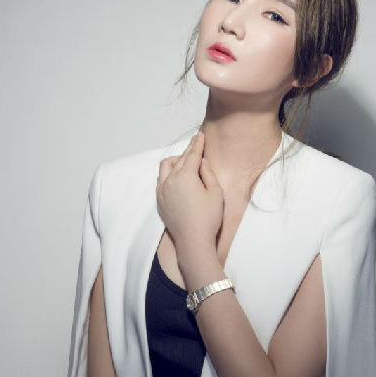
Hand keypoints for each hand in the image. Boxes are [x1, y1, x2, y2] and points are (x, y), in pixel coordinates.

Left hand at [156, 131, 223, 254]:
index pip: (192, 155)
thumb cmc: (208, 218)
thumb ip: (208, 174)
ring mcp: (162, 191)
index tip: (199, 135)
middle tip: (195, 145)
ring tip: (185, 162)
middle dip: (188, 151)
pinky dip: (168, 173)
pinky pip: (161, 180)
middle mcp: (170, 180)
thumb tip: (202, 162)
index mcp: (185, 176)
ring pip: (165, 167)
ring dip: (175, 161)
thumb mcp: (216, 193)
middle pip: (179, 159)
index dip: (197, 144)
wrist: (193, 241)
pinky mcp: (159, 201)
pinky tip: (176, 176)